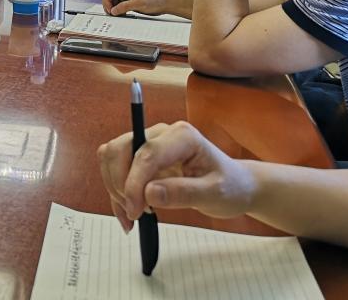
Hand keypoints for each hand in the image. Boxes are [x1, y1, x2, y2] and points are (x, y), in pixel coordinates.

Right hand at [97, 121, 256, 231]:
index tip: (135, 211)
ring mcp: (149, 143)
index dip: (134, 183)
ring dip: (114, 185)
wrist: (235, 186)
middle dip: (120, 183)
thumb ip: (183, 193)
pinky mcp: (142, 156)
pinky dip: (115, 190)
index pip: (146, 154)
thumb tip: (149, 193)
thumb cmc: (230, 186)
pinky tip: (127, 213)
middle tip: (135, 212)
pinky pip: (115, 168)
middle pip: (121, 149)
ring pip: (112, 155)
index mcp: (182, 136)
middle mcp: (161, 133)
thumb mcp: (214, 194)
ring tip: (133, 213)